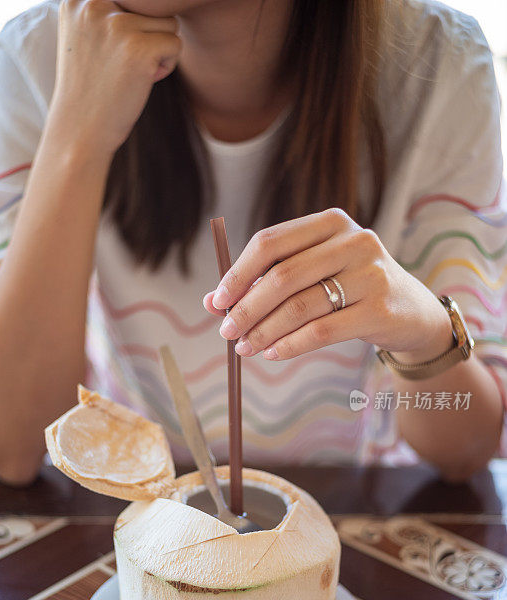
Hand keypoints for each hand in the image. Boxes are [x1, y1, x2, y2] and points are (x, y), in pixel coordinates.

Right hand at [50, 0, 180, 158]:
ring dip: (159, 49)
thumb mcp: (86, 34)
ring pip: (168, 22)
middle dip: (147, 35)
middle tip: (122, 65)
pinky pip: (175, 43)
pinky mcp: (138, 49)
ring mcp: (116, 26)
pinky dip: (166, 66)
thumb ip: (109, 9)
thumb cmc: (90, 86)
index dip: (133, 25)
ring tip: (131, 72)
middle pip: (151, 5)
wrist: (80, 130)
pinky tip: (142, 81)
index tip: (113, 51)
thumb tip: (158, 2)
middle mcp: (94, 4)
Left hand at [203, 209, 453, 361]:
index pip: (271, 242)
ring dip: (265, 331)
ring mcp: (370, 274)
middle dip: (247, 308)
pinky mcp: (379, 309)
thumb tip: (212, 303)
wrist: (411, 312)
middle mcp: (353, 241)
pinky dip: (291, 345)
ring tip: (245, 348)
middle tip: (226, 332)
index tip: (217, 301)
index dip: (238, 273)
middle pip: (283, 276)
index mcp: (330, 222)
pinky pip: (322, 331)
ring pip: (300, 306)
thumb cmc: (350, 289)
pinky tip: (273, 354)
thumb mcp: (314, 274)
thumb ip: (267, 282)